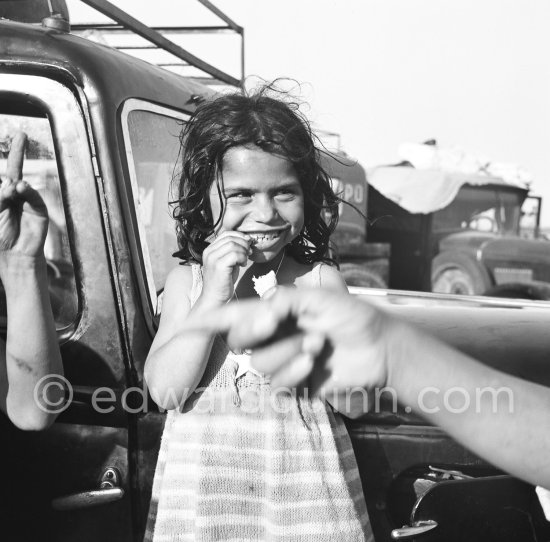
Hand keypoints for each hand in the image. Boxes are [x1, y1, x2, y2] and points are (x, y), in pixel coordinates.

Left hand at [0, 132, 48, 258]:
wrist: (13, 258)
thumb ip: (0, 198)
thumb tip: (12, 183)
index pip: (0, 177)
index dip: (7, 163)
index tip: (17, 141)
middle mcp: (11, 195)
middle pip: (12, 169)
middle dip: (16, 152)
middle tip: (21, 135)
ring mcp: (25, 200)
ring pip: (19, 181)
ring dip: (11, 184)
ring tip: (8, 192)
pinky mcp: (38, 209)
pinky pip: (33, 195)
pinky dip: (27, 190)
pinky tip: (20, 188)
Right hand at [182, 287, 391, 394]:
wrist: (379, 347)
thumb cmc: (351, 316)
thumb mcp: (317, 298)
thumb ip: (282, 300)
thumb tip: (257, 313)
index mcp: (275, 313)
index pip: (236, 315)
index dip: (211, 319)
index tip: (188, 323)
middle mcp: (274, 336)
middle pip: (240, 339)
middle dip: (254, 330)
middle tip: (274, 320)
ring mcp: (284, 361)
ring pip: (259, 362)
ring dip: (287, 350)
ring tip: (316, 341)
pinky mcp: (295, 384)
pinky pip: (277, 383)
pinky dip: (293, 371)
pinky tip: (313, 362)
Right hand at [200, 231, 250, 304]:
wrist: (214, 298)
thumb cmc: (222, 282)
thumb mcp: (227, 262)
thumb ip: (233, 251)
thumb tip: (247, 241)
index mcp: (210, 249)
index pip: (226, 234)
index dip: (239, 236)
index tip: (248, 242)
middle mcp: (209, 252)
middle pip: (230, 238)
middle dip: (243, 244)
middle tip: (249, 252)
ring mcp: (213, 258)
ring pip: (233, 245)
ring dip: (243, 252)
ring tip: (244, 260)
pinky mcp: (219, 266)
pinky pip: (235, 255)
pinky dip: (242, 258)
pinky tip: (242, 265)